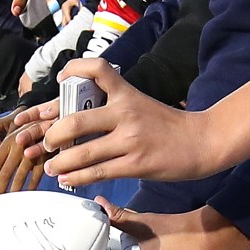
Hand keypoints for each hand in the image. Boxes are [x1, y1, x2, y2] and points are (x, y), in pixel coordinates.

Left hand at [0, 107, 51, 193]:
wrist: (51, 122)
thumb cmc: (29, 133)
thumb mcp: (12, 140)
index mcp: (9, 141)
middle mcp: (19, 146)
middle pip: (7, 170)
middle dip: (1, 186)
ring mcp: (33, 152)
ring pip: (21, 175)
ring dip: (14, 189)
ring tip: (10, 198)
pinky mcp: (45, 157)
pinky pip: (37, 175)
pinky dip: (32, 186)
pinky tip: (27, 193)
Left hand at [41, 61, 225, 187]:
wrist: (202, 141)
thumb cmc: (168, 125)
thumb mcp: (141, 103)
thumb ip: (113, 106)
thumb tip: (77, 117)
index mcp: (127, 94)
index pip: (97, 70)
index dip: (74, 70)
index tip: (61, 79)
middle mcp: (125, 114)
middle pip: (75, 120)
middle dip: (52, 135)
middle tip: (47, 143)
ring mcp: (130, 140)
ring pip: (82, 152)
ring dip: (60, 162)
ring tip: (52, 167)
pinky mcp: (135, 164)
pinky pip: (98, 172)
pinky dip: (77, 177)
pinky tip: (68, 179)